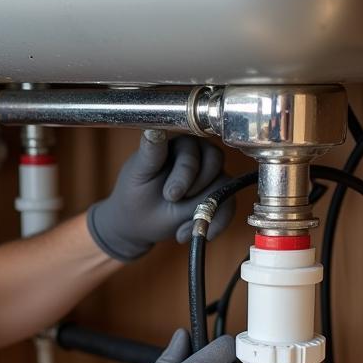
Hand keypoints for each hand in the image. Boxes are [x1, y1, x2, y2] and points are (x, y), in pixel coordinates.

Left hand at [87, 132, 237, 261]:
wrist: (137, 223)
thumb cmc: (135, 194)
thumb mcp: (137, 175)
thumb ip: (150, 153)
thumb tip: (154, 129)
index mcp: (178, 142)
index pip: (193, 147)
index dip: (185, 171)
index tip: (170, 195)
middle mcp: (199, 153)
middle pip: (214, 161)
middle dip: (196, 189)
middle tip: (173, 204)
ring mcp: (210, 175)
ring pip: (224, 184)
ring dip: (204, 209)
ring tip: (179, 226)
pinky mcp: (217, 195)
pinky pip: (228, 206)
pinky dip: (213, 224)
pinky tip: (187, 233)